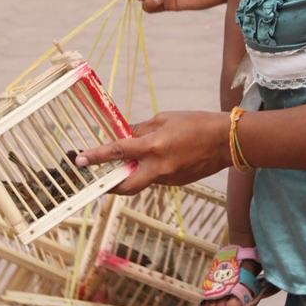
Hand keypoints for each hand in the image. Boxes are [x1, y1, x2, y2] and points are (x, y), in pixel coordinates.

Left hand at [75, 110, 228, 193]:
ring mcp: (168, 178)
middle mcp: (159, 167)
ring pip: (141, 181)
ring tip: (136, 158)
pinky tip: (160, 157)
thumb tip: (125, 135)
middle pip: (125, 186)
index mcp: (154, 147)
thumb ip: (141, 129)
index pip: (118, 152)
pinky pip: (156, 178)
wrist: (226, 141)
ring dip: (134, 173)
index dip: (96, 156)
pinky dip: (151, 170)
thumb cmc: (196, 123)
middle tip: (99, 180)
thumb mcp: (164, 119)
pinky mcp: (177, 183)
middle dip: (109, 185)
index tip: (79, 159)